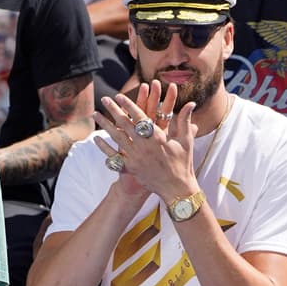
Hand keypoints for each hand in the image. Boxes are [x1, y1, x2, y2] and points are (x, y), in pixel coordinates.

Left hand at [92, 83, 196, 205]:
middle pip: (124, 124)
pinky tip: (96, 139)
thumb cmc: (183, 164)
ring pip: (116, 137)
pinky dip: (104, 147)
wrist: (176, 189)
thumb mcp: (186, 141)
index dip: (128, 105)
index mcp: (157, 137)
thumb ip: (185, 120)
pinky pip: (114, 156)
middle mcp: (144, 146)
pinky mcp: (131, 168)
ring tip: (96, 114)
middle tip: (104, 99)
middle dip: (113, 110)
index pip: (139, 116)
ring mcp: (136, 158)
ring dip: (105, 125)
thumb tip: (191, 103)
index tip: (119, 96)